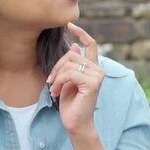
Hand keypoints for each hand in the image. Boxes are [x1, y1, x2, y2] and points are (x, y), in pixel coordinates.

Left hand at [48, 23, 104, 138]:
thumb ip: (72, 65)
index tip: (69, 25)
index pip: (91, 45)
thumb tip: (74, 46)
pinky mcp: (93, 83)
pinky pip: (70, 73)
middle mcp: (98, 69)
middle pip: (72, 55)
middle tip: (51, 82)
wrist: (76, 124)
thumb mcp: (68, 80)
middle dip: (57, 67)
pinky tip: (57, 92)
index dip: (81, 33)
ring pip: (69, 64)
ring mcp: (97, 76)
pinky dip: (59, 82)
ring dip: (57, 77)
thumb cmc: (71, 104)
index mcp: (93, 68)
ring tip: (54, 89)